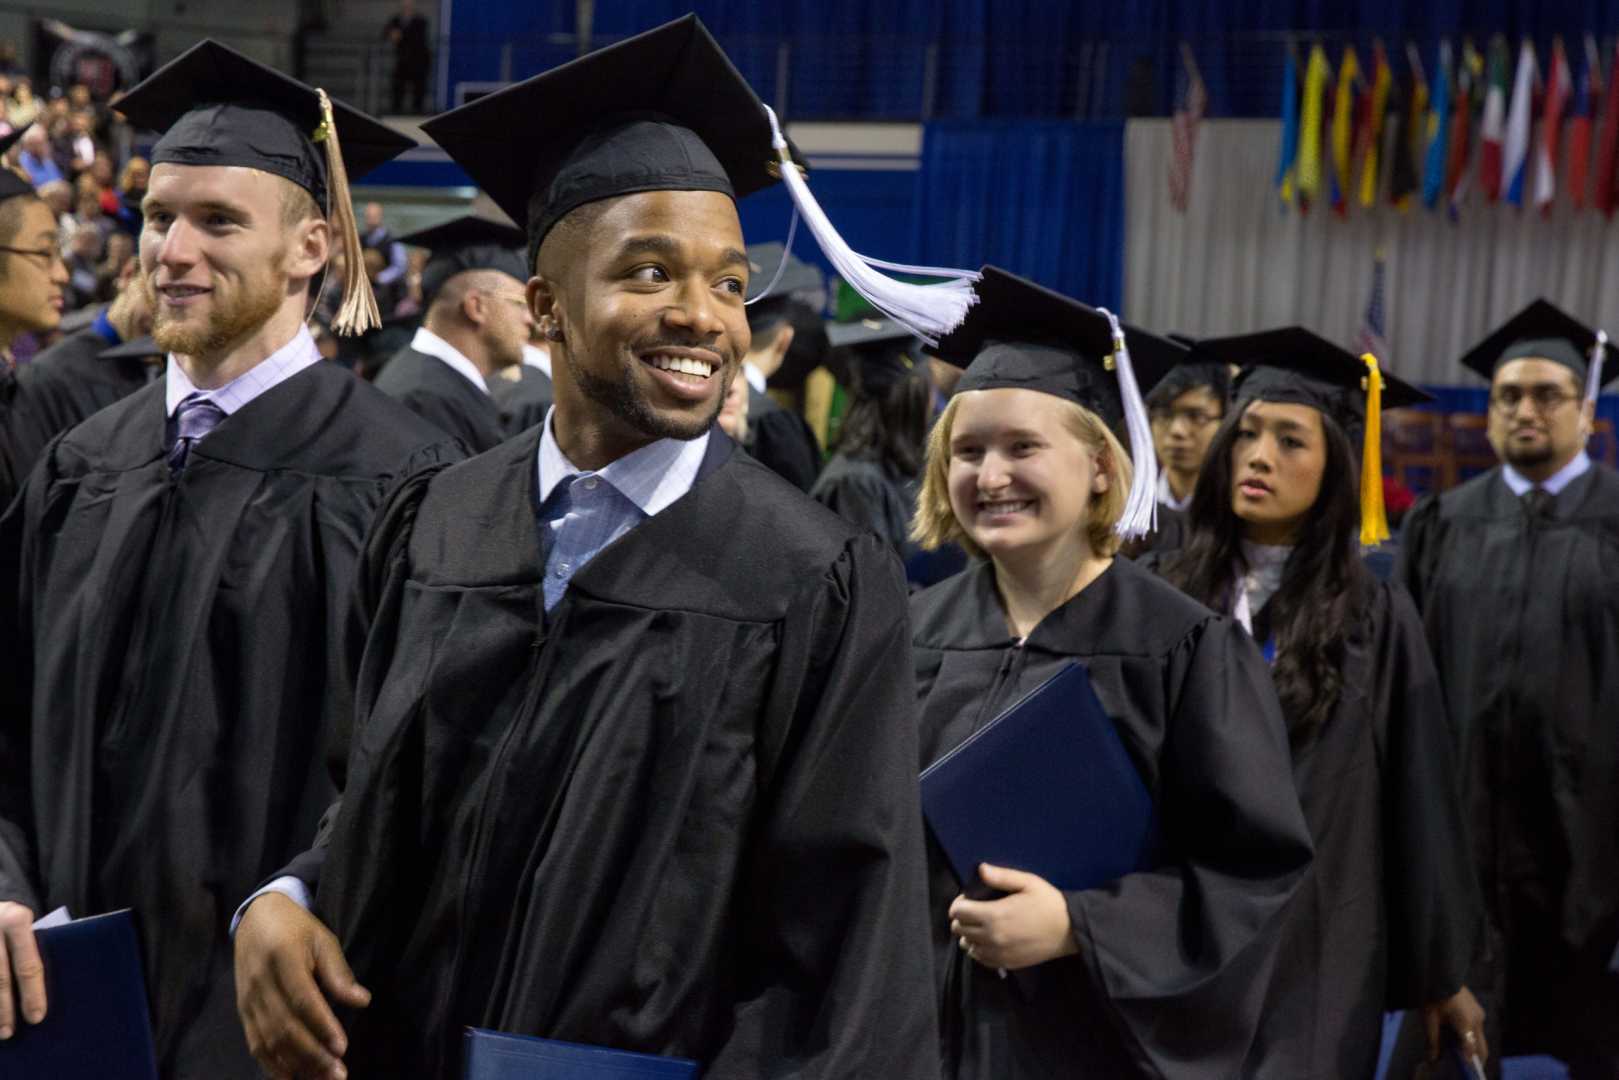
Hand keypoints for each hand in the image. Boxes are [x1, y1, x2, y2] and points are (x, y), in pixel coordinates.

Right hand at [0, 901, 44, 1038]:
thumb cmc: (8, 920)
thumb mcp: (22, 922)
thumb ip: (30, 946)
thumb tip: (44, 987)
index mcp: (17, 920)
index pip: (28, 964)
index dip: (33, 993)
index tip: (37, 1017)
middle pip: (0, 978)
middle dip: (5, 1009)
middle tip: (10, 1032)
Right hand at [234, 892, 369, 1079]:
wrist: (255, 919)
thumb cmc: (297, 928)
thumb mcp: (322, 939)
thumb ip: (338, 972)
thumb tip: (362, 1000)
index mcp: (282, 959)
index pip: (302, 1000)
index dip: (322, 1026)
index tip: (342, 1047)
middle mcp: (261, 984)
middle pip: (285, 1027)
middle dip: (312, 1055)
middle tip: (338, 1073)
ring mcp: (248, 1000)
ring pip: (269, 1041)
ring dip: (296, 1065)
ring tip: (322, 1079)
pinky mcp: (243, 1012)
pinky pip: (255, 1044)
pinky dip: (272, 1065)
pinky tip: (291, 1079)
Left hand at [948, 864, 1078, 971]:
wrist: (1069, 931)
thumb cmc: (1048, 903)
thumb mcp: (1027, 882)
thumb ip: (1001, 876)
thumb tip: (980, 869)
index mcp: (994, 915)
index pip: (957, 912)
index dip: (958, 903)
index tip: (969, 898)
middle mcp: (991, 937)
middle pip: (958, 929)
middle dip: (962, 918)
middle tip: (975, 910)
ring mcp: (997, 953)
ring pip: (967, 945)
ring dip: (969, 934)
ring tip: (982, 925)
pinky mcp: (1005, 963)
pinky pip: (980, 958)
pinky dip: (979, 948)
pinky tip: (990, 939)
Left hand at [1422, 985, 1486, 1067]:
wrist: (1440, 972)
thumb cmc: (1433, 994)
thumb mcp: (1429, 1019)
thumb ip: (1433, 1041)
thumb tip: (1432, 1059)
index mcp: (1466, 1023)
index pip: (1472, 1050)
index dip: (1469, 1061)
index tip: (1464, 1067)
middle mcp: (1477, 1020)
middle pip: (1481, 1047)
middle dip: (1475, 1057)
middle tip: (1463, 1062)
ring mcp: (1479, 1014)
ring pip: (1479, 1037)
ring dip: (1471, 1045)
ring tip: (1455, 1047)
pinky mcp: (1477, 1010)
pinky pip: (1477, 1027)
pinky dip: (1470, 1035)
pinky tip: (1456, 1032)